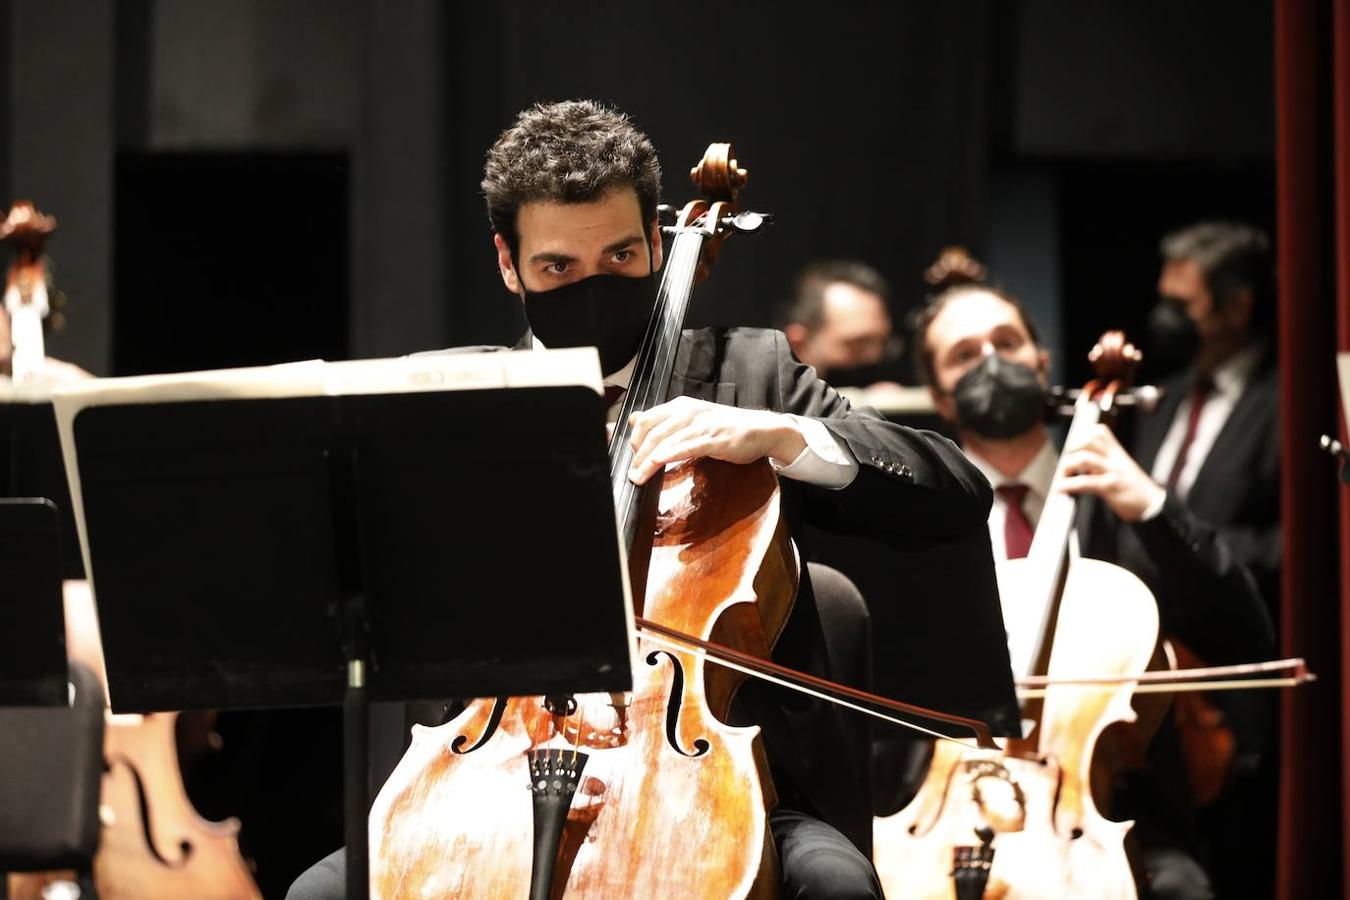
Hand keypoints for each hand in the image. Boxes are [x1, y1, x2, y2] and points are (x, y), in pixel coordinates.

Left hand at [626, 396, 805, 484]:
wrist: (760, 429)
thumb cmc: (725, 428)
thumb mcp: (691, 419)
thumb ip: (664, 421)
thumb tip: (635, 419)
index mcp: (680, 406)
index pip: (646, 419)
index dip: (634, 439)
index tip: (632, 457)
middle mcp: (688, 412)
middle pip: (652, 432)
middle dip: (638, 455)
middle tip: (632, 473)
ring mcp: (701, 425)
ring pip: (665, 441)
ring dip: (648, 461)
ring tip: (638, 477)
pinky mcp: (713, 439)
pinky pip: (686, 447)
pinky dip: (668, 456)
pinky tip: (657, 464)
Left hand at [1058, 423, 1164, 522]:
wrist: (1153, 505)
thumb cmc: (1135, 489)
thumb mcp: (1123, 467)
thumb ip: (1106, 461)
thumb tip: (1081, 461)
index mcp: (1116, 453)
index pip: (1099, 432)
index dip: (1081, 436)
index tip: (1073, 449)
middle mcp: (1114, 459)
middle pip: (1088, 441)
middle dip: (1071, 450)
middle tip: (1067, 464)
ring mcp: (1112, 472)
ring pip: (1084, 459)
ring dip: (1067, 467)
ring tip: (1064, 477)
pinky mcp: (1110, 487)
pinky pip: (1085, 482)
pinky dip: (1069, 485)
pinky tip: (1062, 489)